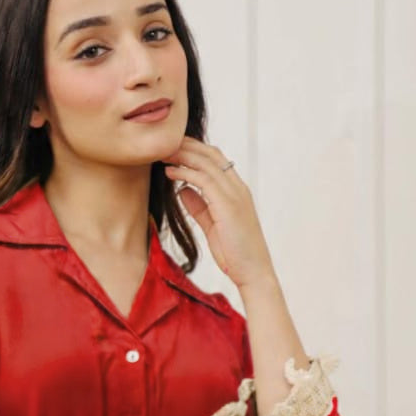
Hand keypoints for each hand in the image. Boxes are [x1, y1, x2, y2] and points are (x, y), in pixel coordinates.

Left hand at [160, 136, 276, 290]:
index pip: (215, 159)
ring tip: (162, 153)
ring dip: (182, 155)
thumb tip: (183, 190)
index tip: (173, 149)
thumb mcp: (213, 226)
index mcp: (236, 191)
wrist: (253, 272)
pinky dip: (184, 173)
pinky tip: (169, 173)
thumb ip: (199, 206)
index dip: (194, 150)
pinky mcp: (228, 204)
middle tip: (163, 143)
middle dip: (186, 145)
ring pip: (206, 163)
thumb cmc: (235, 253)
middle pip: (211, 154)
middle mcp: (238, 187)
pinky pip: (203, 180)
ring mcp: (234, 194)